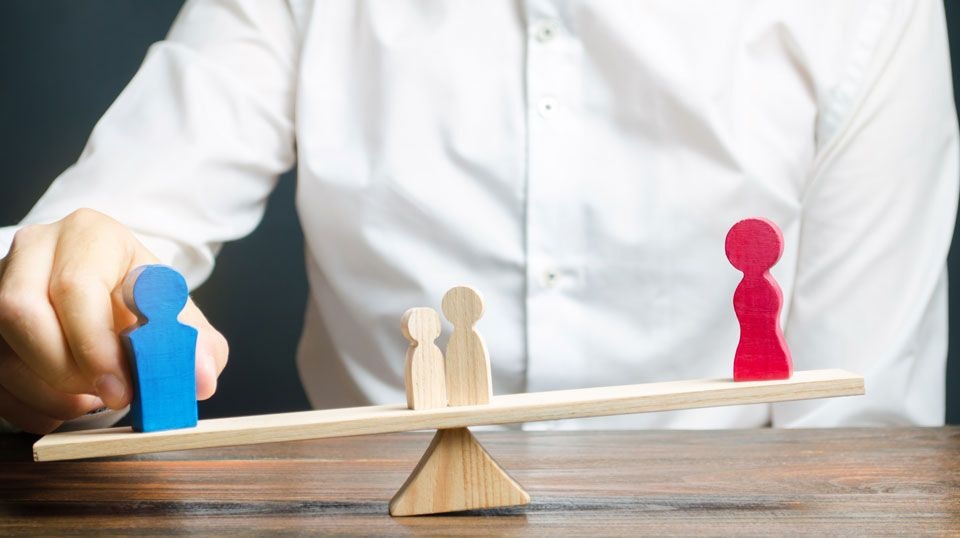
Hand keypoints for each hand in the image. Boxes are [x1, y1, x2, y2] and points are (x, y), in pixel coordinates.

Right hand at [0, 209, 227, 432]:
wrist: (114, 295)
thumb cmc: (145, 304)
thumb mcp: (181, 318)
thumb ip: (200, 347)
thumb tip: (201, 378)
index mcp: (90, 235)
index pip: (76, 286)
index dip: (95, 346)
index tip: (122, 390)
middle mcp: (35, 250)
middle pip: (22, 314)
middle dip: (65, 372)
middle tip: (105, 399)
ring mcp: (0, 282)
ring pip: (0, 350)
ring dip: (47, 394)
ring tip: (90, 401)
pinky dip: (28, 406)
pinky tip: (64, 407)